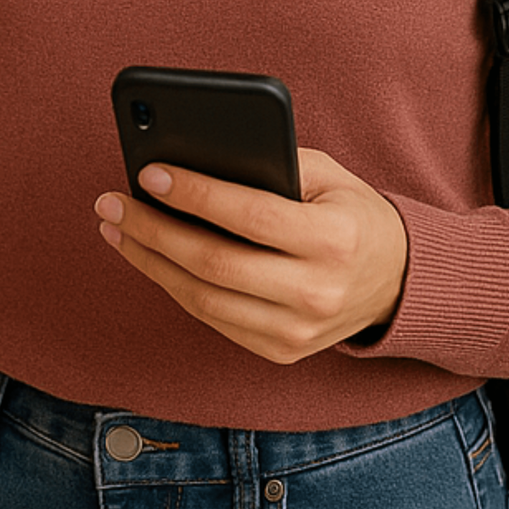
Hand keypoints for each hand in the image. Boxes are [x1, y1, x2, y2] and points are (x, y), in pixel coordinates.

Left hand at [94, 150, 407, 364]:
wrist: (397, 280)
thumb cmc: (349, 213)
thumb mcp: (325, 174)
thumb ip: (270, 163)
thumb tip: (191, 157)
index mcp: (333, 241)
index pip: (250, 217)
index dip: (195, 194)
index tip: (149, 172)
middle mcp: (317, 293)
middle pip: (215, 264)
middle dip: (153, 230)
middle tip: (111, 202)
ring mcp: (299, 331)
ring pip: (204, 300)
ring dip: (150, 262)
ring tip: (115, 228)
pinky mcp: (281, 351)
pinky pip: (213, 319)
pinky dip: (174, 285)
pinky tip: (148, 255)